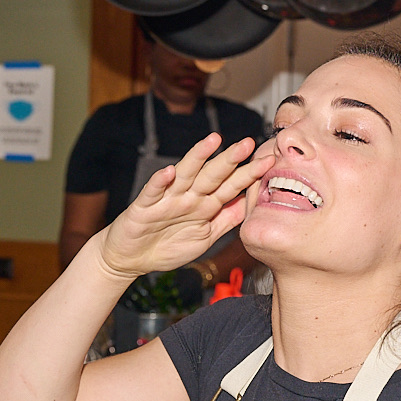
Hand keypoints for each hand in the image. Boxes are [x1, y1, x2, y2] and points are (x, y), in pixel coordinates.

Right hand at [97, 133, 272, 280]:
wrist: (131, 259)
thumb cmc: (167, 246)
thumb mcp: (205, 236)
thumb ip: (226, 219)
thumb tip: (252, 203)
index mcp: (204, 205)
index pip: (230, 186)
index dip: (248, 174)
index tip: (269, 161)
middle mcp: (187, 197)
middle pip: (211, 175)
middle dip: (230, 159)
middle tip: (248, 143)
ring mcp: (166, 199)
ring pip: (184, 174)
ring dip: (198, 157)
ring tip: (212, 141)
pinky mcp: (144, 207)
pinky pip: (153, 192)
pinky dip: (160, 182)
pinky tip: (170, 172)